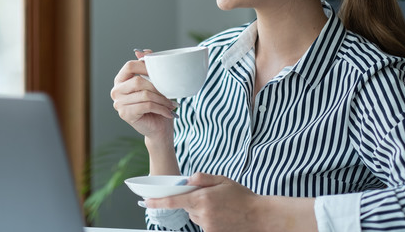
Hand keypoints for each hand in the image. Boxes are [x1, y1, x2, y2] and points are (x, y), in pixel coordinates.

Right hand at [110, 49, 177, 139]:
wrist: (158, 128)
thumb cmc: (156, 104)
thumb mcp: (154, 83)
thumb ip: (147, 66)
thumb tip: (142, 51)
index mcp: (120, 80)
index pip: (129, 66)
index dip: (145, 66)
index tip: (160, 72)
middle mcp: (116, 91)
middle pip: (138, 81)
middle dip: (157, 87)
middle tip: (169, 93)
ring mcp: (118, 103)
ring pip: (145, 95)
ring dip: (162, 99)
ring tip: (172, 104)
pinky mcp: (125, 114)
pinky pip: (147, 106)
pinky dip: (161, 108)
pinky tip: (168, 112)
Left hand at [145, 173, 317, 231]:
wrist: (258, 216)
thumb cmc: (242, 196)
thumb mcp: (222, 180)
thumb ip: (202, 178)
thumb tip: (188, 179)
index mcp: (203, 198)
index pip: (174, 200)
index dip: (158, 201)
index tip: (146, 201)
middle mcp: (202, 214)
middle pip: (186, 205)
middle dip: (192, 199)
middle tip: (210, 195)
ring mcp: (207, 226)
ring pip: (194, 215)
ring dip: (200, 209)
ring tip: (220, 206)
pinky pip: (203, 223)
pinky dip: (208, 218)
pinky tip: (222, 214)